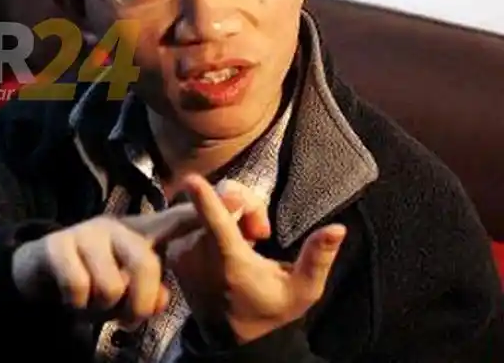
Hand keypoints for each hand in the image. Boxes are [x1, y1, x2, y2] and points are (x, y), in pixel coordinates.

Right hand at [10, 187, 257, 325]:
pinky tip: (71, 298)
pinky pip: (79, 289)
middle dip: (136, 305)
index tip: (239, 202)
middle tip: (124, 317)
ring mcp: (87, 233)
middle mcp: (118, 227)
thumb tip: (159, 301)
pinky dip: (77, 305)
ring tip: (93, 301)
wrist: (40, 271)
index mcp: (141, 235)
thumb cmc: (95, 279)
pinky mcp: (59, 245)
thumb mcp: (127, 288)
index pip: (179, 221)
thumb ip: (150, 295)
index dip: (206, 214)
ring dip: (101, 307)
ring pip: (111, 285)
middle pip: (145, 266)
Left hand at [168, 174, 346, 343]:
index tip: (192, 180)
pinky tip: (222, 242)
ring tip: (244, 241)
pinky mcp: (172, 246)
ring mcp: (181, 250)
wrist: (228, 331)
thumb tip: (338, 228)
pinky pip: (193, 213)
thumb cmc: (270, 307)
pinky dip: (210, 220)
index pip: (217, 223)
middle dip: (246, 206)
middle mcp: (198, 254)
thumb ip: (318, 258)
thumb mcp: (303, 289)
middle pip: (223, 200)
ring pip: (208, 204)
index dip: (206, 200)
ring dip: (230, 213)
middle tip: (260, 233)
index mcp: (229, 261)